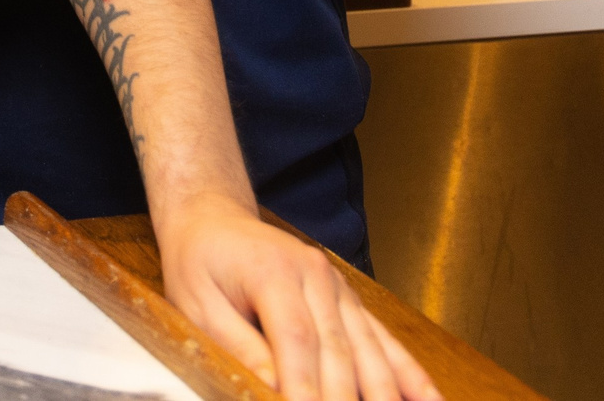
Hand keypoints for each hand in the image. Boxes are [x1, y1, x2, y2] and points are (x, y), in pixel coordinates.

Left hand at [159, 192, 436, 400]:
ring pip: (370, 350)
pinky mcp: (350, 301)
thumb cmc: (199, 263)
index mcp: (274, 273)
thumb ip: (234, 343)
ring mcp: (339, 288)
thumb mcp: (194, 300)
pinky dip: (409, 374)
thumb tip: (271, 384)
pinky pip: (385, 340)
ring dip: (384, 394)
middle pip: (339, 351)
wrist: (214, 219)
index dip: (308, 388)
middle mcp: (316, 276)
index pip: (298, 340)